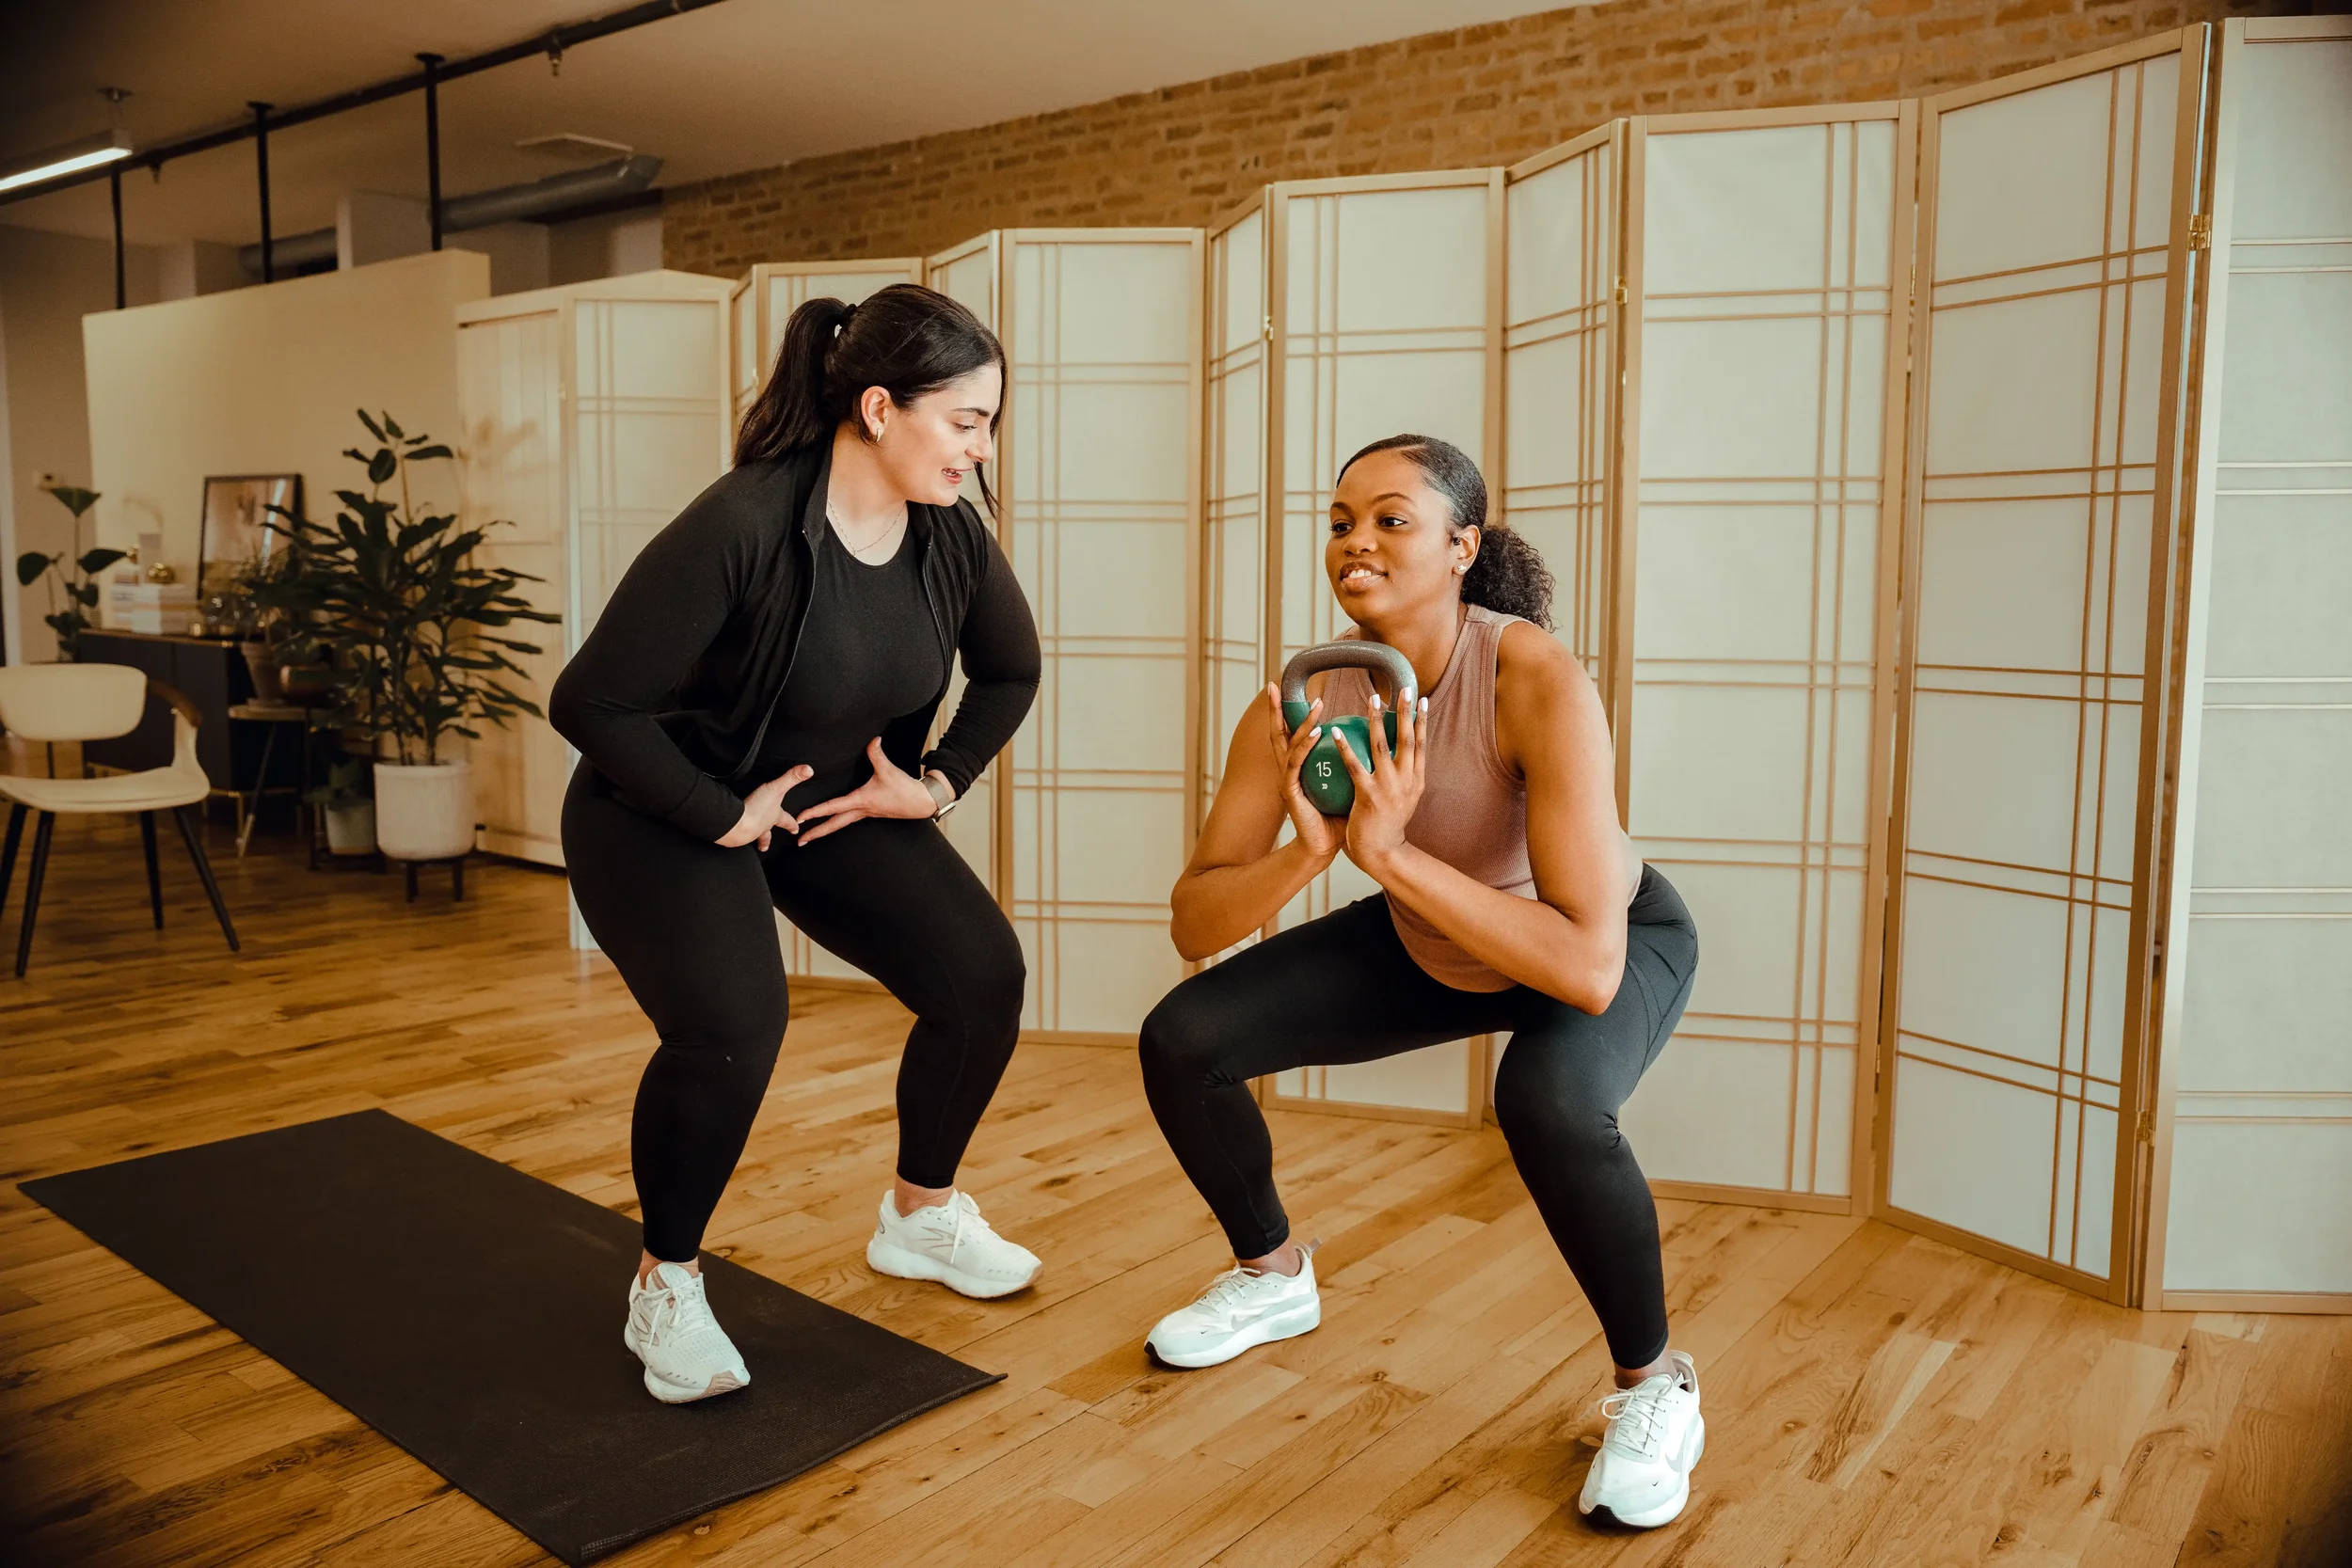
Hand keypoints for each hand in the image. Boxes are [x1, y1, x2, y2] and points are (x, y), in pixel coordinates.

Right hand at [717, 765, 813, 850]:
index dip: (792, 824)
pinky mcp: (733, 835)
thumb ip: (791, 778)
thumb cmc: (757, 808)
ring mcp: (748, 833)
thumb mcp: (776, 789)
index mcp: (773, 817)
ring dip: (749, 837)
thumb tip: (809, 770)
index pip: (786, 821)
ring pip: (750, 836)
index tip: (796, 830)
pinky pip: (734, 836)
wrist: (737, 824)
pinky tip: (730, 834)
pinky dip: (733, 835)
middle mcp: (762, 827)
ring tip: (745, 839)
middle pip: (766, 835)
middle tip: (765, 847)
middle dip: (766, 840)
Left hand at [791, 737, 938, 844]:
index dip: (815, 812)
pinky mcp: (872, 812)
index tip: (800, 818)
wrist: (922, 802)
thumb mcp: (889, 770)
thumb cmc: (905, 789)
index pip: (833, 807)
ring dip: (826, 829)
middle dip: (816, 833)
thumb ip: (877, 754)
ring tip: (812, 835)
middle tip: (800, 841)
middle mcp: (861, 810)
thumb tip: (874, 739)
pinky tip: (836, 820)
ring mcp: (866, 813)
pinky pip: (850, 820)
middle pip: (834, 825)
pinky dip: (838, 822)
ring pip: (841, 824)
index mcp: (860, 801)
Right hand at [1264, 682, 1342, 860]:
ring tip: (1316, 703)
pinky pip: (1297, 763)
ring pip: (1289, 743)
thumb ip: (1351, 760)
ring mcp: (1287, 779)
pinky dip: (1306, 745)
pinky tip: (1318, 731)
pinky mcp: (1290, 791)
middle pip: (1279, 732)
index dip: (1287, 710)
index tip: (1285, 687)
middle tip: (1274, 685)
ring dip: (1302, 721)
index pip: (1291, 732)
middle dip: (1275, 708)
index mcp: (1299, 766)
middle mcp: (1289, 768)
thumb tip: (1374, 736)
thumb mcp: (1345, 782)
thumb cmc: (1337, 815)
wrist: (1325, 845)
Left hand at [1333, 690, 1427, 879]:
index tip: (1422, 699)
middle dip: (1406, 712)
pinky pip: (1354, 766)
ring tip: (1372, 698)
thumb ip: (1404, 777)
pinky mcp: (1369, 796)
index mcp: (1417, 780)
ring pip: (1383, 746)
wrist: (1383, 854)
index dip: (1423, 721)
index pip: (1421, 744)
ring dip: (1377, 720)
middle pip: (1408, 739)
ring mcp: (1389, 788)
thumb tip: (1401, 755)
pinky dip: (1345, 746)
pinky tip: (1335, 731)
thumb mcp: (1405, 799)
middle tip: (1403, 688)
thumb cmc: (1388, 825)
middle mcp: (1407, 781)